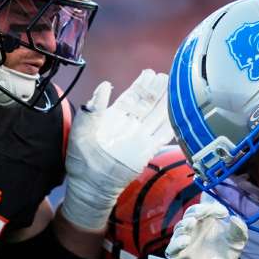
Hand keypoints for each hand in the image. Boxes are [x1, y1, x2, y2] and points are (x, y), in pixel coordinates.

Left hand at [59, 69, 172, 231]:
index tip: (149, 73)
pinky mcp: (146, 152)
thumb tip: (104, 85)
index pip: (131, 97)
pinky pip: (162, 136)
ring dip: (166, 103)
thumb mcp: (82, 130)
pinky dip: (170, 125)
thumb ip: (93, 108)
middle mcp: (129, 125)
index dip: (141, 85)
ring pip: (157, 116)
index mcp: (114, 117)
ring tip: (174, 88)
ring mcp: (139, 138)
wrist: (90, 185)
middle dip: (156, 90)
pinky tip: (177, 113)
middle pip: (147, 104)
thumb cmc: (82, 160)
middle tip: (166, 76)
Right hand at [148, 197, 246, 258]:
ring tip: (192, 223)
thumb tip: (235, 218)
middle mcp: (195, 229)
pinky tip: (186, 241)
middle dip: (196, 211)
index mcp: (208, 223)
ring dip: (185, 224)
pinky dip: (177, 242)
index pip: (206, 208)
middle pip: (190, 213)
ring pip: (180, 227)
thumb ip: (240, 231)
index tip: (223, 213)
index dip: (212, 207)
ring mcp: (184, 241)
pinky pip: (173, 247)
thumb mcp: (236, 244)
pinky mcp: (177, 255)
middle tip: (203, 212)